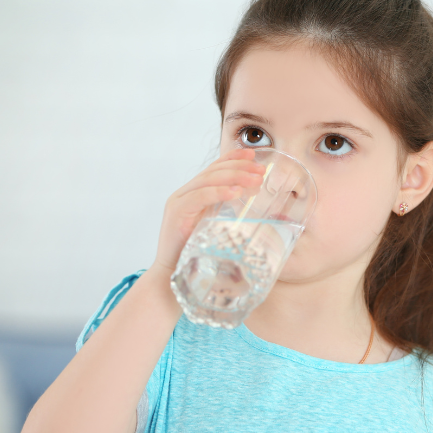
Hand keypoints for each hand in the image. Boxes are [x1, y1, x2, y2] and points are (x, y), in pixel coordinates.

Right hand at [151, 147, 264, 276]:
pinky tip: (236, 192)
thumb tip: (253, 210)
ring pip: (207, 180)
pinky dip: (219, 192)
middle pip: (213, 171)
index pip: (213, 169)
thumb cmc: (196, 256)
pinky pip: (199, 197)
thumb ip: (225, 216)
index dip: (232, 158)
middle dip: (238, 167)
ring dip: (234, 177)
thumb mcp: (214, 230)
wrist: (172, 277)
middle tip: (260, 169)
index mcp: (192, 195)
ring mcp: (178, 202)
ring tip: (255, 179)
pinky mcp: (176, 214)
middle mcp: (183, 194)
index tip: (253, 155)